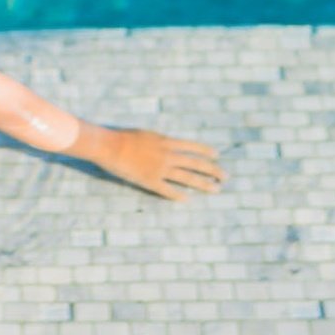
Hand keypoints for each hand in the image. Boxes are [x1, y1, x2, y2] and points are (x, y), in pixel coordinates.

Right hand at [92, 127, 226, 201]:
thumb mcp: (145, 135)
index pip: (192, 146)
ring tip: (216, 189)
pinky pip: (167, 190)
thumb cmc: (123, 137)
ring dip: (203, 184)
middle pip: (195, 163)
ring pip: (187, 177)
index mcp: (166, 141)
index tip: (217, 156)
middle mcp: (167, 155)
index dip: (206, 151)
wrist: (109, 145)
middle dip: (212, 170)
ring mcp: (160, 169)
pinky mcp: (150, 181)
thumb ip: (157, 141)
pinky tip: (187, 200)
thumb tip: (165, 144)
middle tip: (225, 176)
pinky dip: (178, 195)